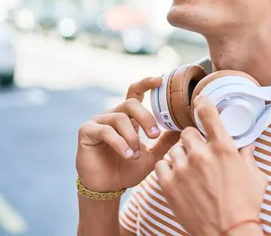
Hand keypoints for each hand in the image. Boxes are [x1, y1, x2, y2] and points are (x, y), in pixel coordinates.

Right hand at [76, 77, 179, 192]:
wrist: (107, 188)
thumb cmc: (128, 170)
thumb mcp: (152, 155)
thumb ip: (165, 142)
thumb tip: (183, 128)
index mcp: (128, 117)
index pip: (135, 93)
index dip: (146, 84)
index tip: (159, 81)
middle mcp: (113, 115)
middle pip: (131, 103)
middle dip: (146, 117)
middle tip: (155, 135)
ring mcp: (99, 122)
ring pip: (120, 118)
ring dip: (132, 137)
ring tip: (136, 155)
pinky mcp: (87, 131)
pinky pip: (106, 131)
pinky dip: (120, 143)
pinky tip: (128, 155)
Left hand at [155, 95, 266, 235]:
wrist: (228, 233)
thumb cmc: (246, 206)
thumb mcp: (255, 177)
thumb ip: (248, 157)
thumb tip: (247, 146)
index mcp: (224, 148)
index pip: (208, 113)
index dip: (202, 103)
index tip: (200, 101)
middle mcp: (201, 154)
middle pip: (187, 132)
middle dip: (193, 139)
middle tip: (199, 151)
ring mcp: (183, 169)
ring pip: (174, 149)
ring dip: (181, 156)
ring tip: (190, 169)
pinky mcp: (169, 185)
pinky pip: (161, 166)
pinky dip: (168, 168)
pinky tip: (177, 176)